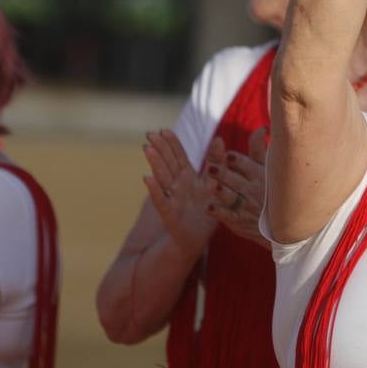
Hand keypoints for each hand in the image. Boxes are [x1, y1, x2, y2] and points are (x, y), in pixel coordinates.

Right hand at [142, 130, 222, 257]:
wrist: (199, 237)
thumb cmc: (206, 209)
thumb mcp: (214, 184)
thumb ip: (216, 162)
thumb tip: (219, 139)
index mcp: (188, 176)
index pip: (179, 156)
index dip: (172, 143)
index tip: (164, 130)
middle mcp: (178, 184)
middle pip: (168, 163)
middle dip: (160, 148)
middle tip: (150, 133)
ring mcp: (172, 198)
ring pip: (163, 177)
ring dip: (155, 163)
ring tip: (147, 148)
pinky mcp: (169, 214)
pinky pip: (161, 200)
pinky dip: (155, 189)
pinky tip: (147, 178)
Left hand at [207, 127, 270, 247]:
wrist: (282, 221)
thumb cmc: (271, 190)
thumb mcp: (268, 169)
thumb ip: (259, 149)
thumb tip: (261, 128)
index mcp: (258, 173)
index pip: (245, 164)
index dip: (237, 161)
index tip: (228, 156)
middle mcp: (252, 189)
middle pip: (235, 179)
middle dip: (223, 174)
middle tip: (211, 168)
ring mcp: (246, 205)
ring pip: (231, 197)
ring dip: (221, 192)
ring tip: (213, 186)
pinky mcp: (239, 221)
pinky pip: (229, 216)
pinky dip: (219, 212)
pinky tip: (209, 208)